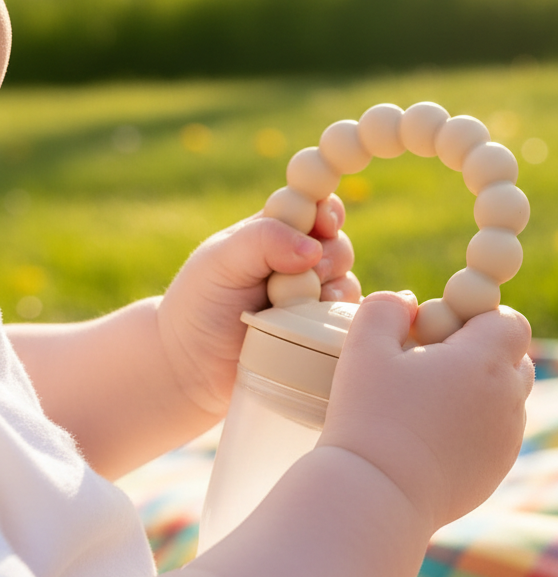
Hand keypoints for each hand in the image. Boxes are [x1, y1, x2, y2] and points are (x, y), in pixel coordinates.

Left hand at [157, 195, 360, 416]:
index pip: (315, 208)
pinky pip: (346, 319)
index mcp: (276, 233)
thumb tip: (313, 249)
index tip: (324, 224)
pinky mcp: (318, 332)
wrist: (191, 368)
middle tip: (311, 272)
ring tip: (304, 305)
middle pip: (338, 244)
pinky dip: (339, 318)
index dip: (327, 212)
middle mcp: (299, 262)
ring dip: (335, 289)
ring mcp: (311, 298)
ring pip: (346, 281)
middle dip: (331, 254)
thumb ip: (263, 240)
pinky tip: (317, 323)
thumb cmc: (200, 304)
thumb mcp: (221, 260)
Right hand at [320, 292, 533, 530]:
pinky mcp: (497, 470)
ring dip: (479, 389)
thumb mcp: (365, 346)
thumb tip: (409, 301)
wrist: (375, 497)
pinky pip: (497, 432)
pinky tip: (432, 434)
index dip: (480, 317)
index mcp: (486, 360)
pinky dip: (475, 425)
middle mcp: (508, 398)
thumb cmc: (370, 418)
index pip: (509, 321)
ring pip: (506, 396)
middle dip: (482, 351)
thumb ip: (387, 308)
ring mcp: (508, 438)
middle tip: (434, 361)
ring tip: (429, 401)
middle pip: (514, 357)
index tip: (442, 328)